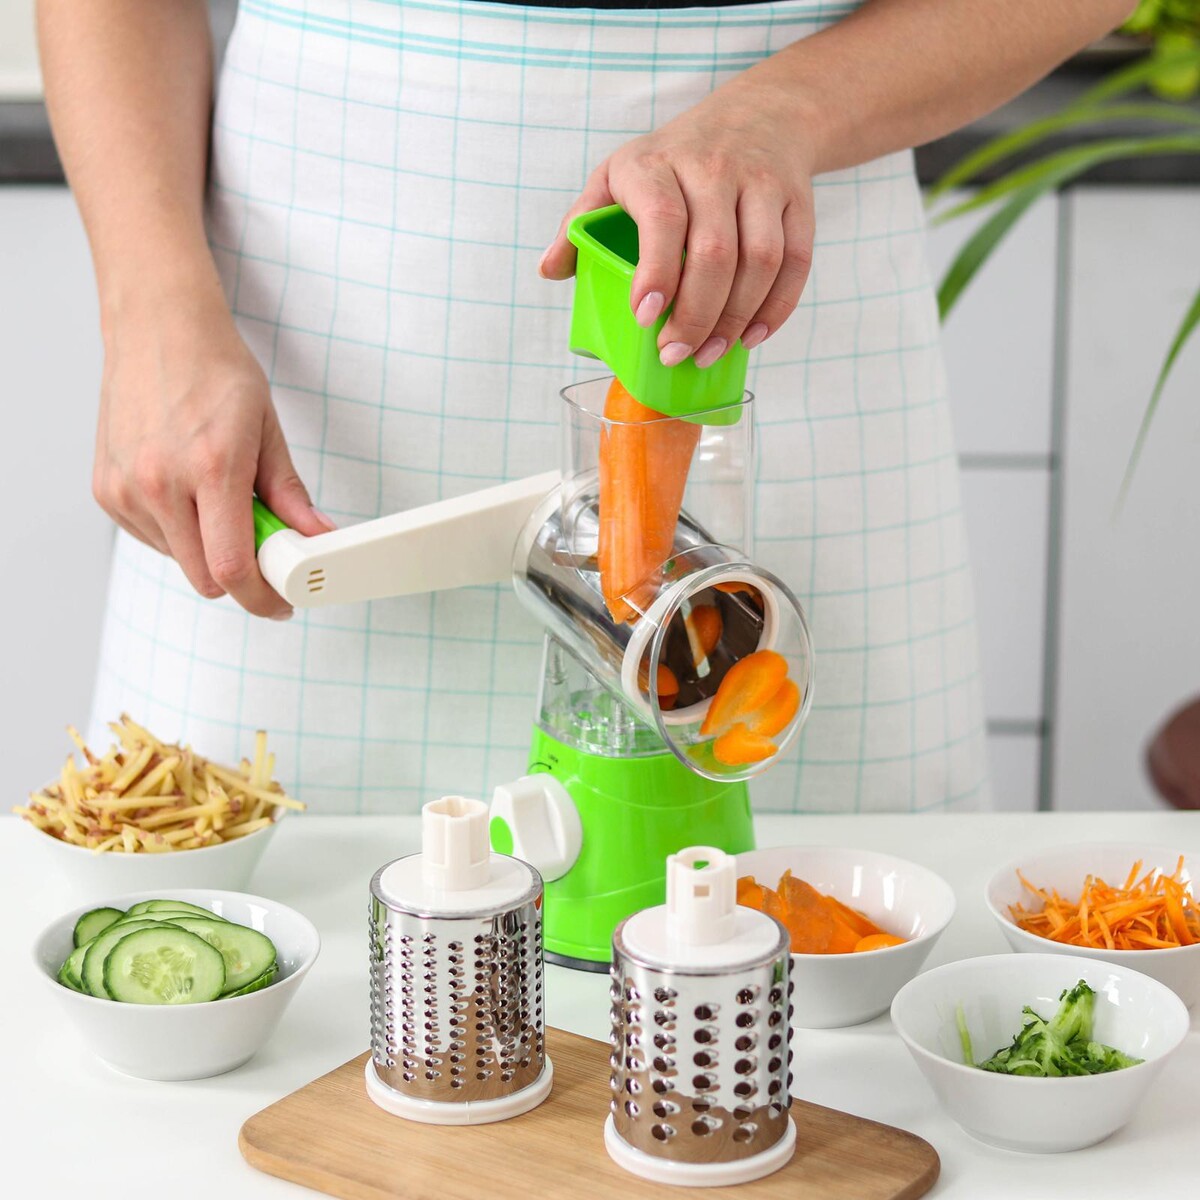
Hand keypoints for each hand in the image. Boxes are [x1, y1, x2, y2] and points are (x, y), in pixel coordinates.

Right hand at [93, 288, 332, 617]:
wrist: (159, 329)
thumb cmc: (215, 371)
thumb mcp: (268, 430)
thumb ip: (290, 495)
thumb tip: (316, 538)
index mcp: (211, 466)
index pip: (233, 566)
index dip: (262, 597)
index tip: (281, 603)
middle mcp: (161, 481)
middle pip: (206, 577)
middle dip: (240, 575)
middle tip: (261, 545)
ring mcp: (127, 488)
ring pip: (179, 561)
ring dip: (207, 549)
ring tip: (218, 497)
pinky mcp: (106, 491)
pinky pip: (153, 540)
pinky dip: (178, 532)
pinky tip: (187, 492)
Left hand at [540, 75, 816, 367]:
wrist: (759, 115)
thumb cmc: (673, 159)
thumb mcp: (618, 174)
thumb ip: (581, 222)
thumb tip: (549, 271)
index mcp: (658, 164)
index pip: (662, 219)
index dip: (656, 272)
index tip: (645, 317)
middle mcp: (713, 168)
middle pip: (714, 253)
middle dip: (695, 316)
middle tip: (674, 354)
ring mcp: (761, 184)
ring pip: (760, 261)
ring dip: (736, 319)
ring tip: (709, 354)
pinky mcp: (798, 201)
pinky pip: (796, 262)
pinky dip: (777, 307)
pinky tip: (752, 336)